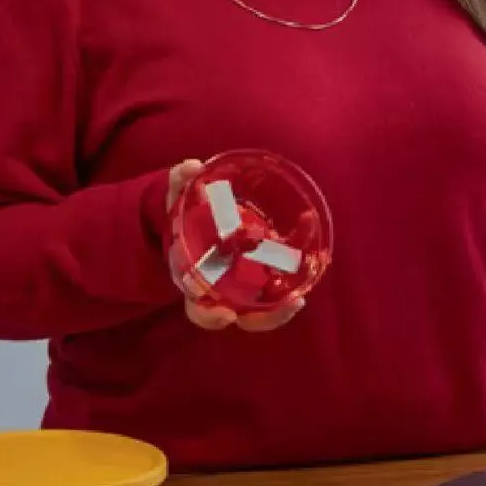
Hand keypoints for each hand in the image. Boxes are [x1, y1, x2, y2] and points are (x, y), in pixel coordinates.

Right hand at [166, 159, 304, 332]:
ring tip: (301, 299)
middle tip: (291, 306)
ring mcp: (245, 283)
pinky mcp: (263, 269)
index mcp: (195, 279)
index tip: (225, 315)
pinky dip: (294, 272)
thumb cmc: (185, 211)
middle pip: (244, 316)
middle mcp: (222, 288)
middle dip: (266, 318)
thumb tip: (192, 168)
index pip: (200, 310)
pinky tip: (307, 247)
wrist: (193, 213)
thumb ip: (181, 182)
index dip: (211, 317)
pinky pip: (280, 279)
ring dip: (284, 307)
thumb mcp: (178, 197)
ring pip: (265, 307)